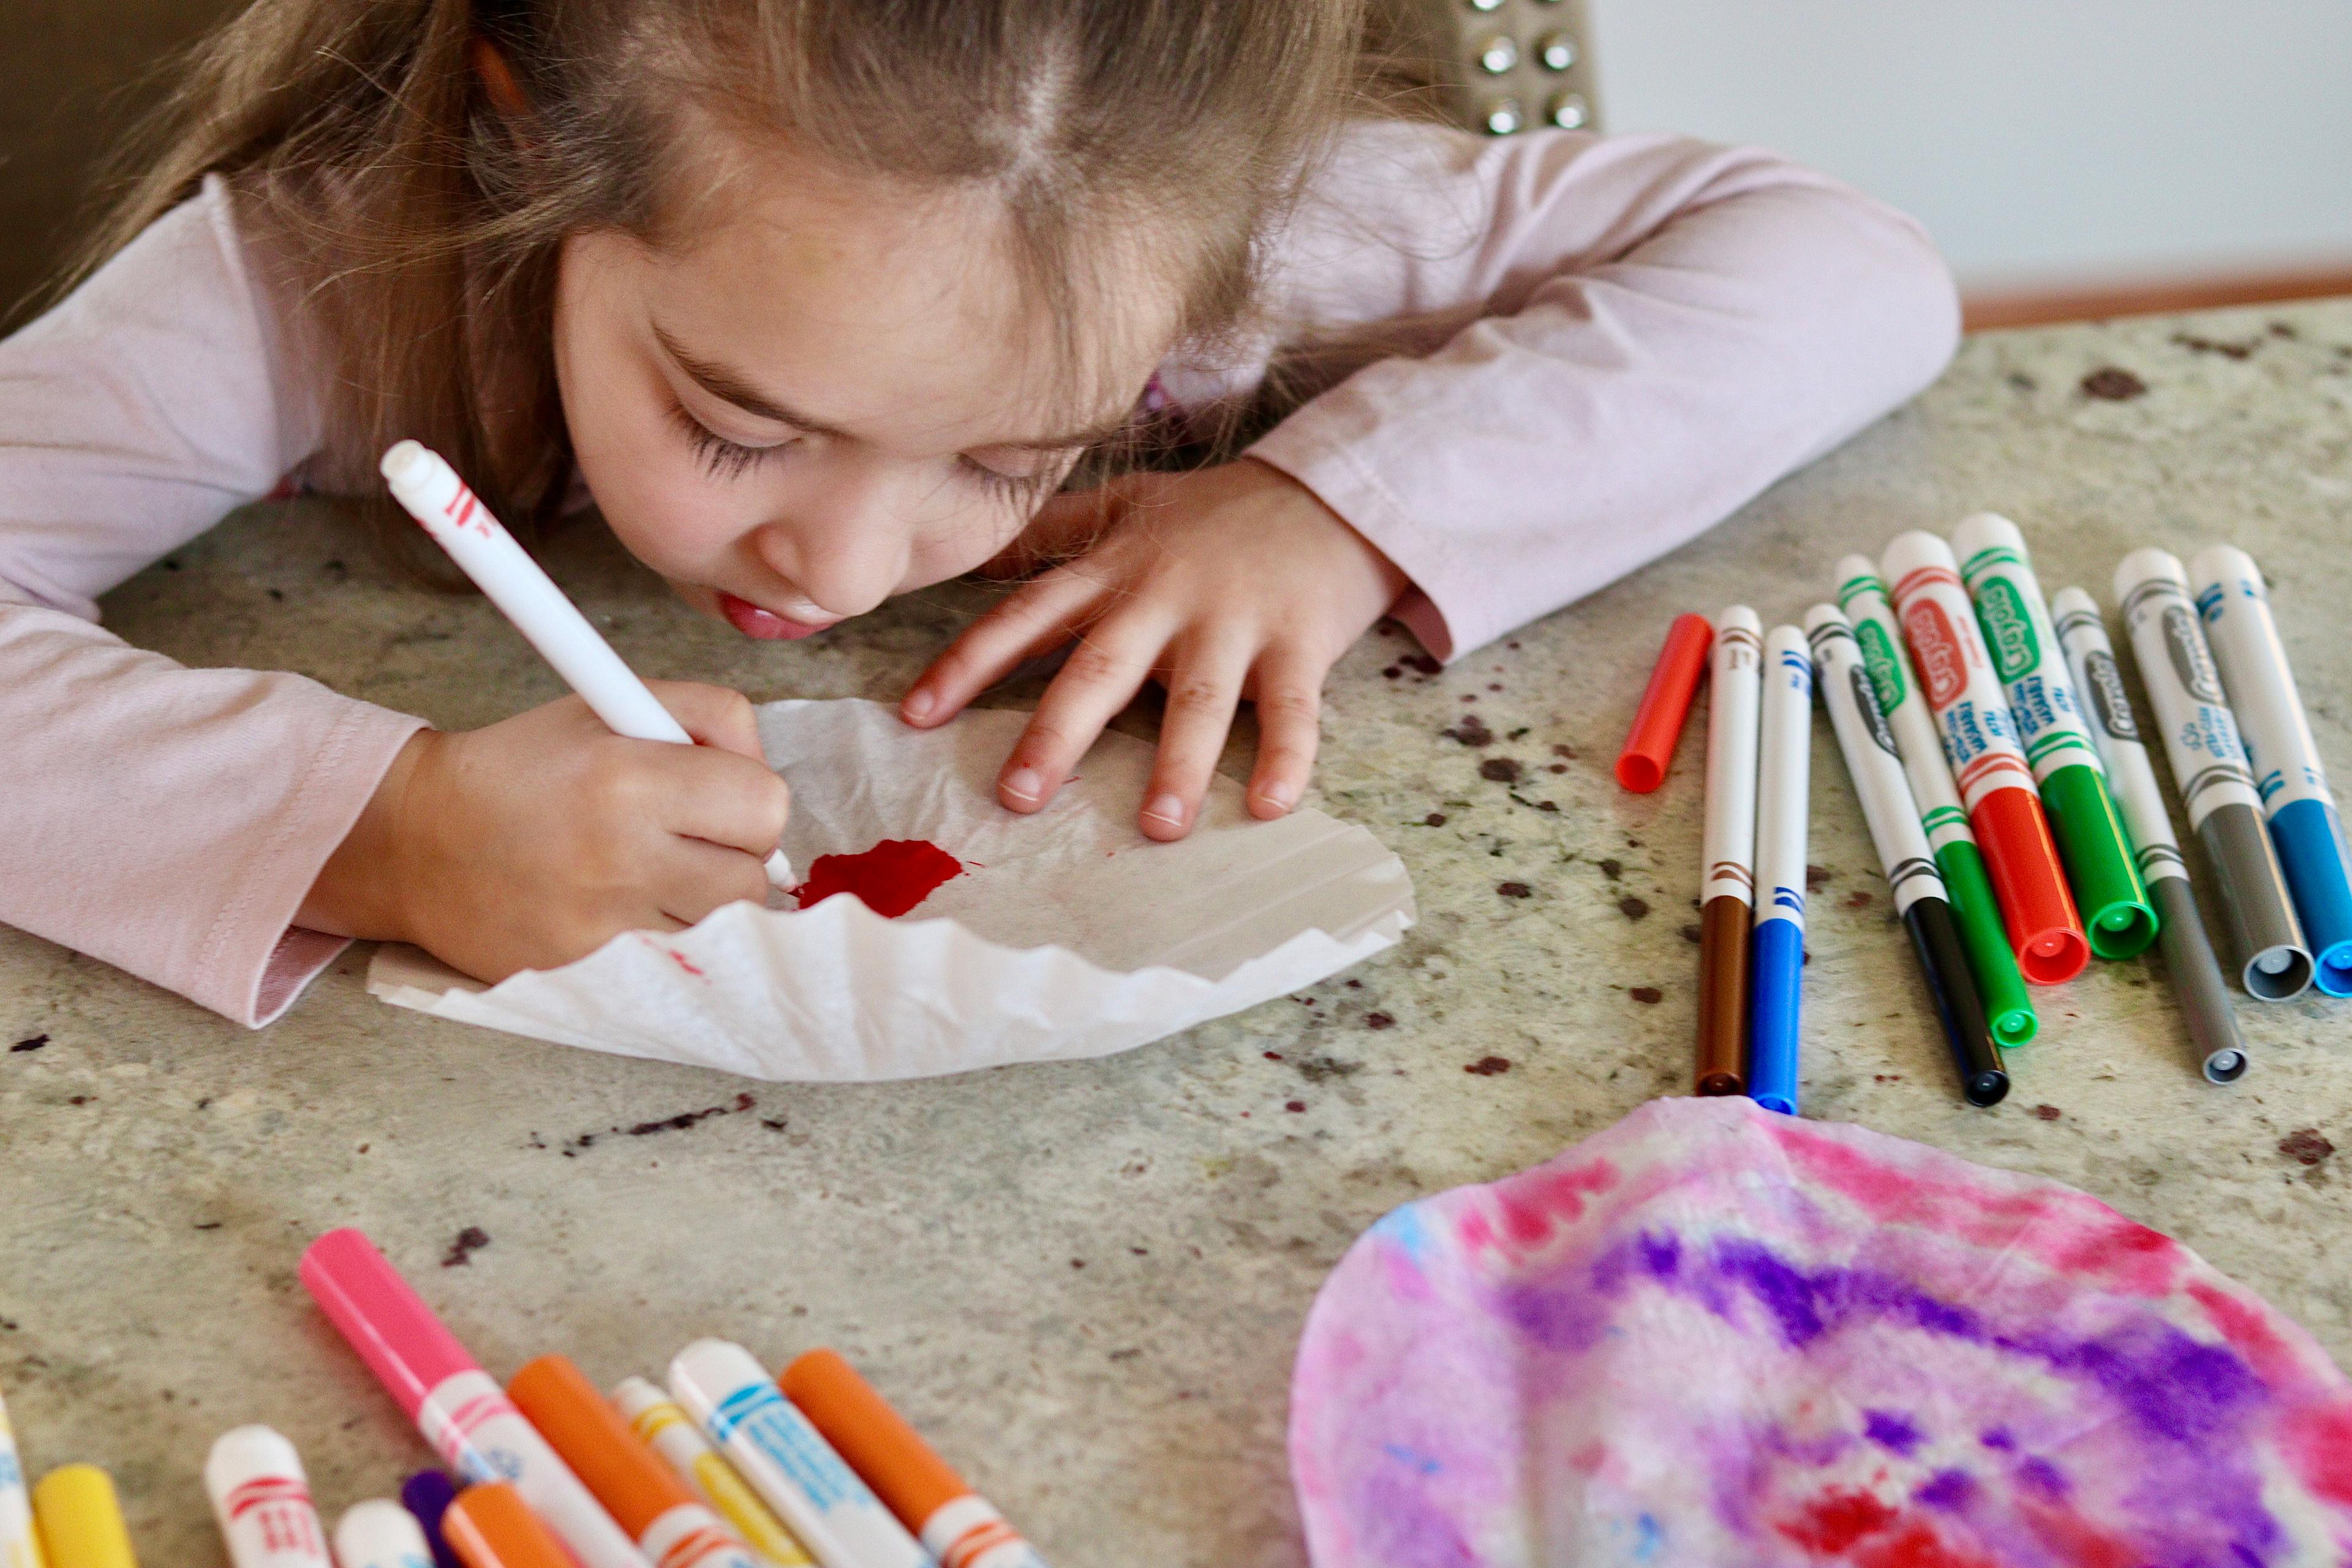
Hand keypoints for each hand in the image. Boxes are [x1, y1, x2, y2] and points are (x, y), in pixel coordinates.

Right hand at [300, 682, 789, 980]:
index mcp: (629, 777)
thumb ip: (711, 717)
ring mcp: (601, 927)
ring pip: (723, 933)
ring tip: (654, 876)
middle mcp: (619, 856)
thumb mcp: (613, 704)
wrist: (417, 840)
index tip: (717, 799)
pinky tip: (626, 913)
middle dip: (734, 856)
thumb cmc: (525, 767)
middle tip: (686, 841)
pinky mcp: (583, 974)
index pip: (765, 803)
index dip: (751, 799)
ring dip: (705, 906)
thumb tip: (770, 786)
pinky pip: (673, 968)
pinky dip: (666, 944)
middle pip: (753, 879)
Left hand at [900, 458, 1408, 838]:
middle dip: (1058, 732)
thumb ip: (1055, 531)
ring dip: (1179, 763)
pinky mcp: (1299, 639)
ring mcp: (1234, 619)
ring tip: (1157, 827)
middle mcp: (1164, 596)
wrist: (1329, 490)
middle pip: (1101, 668)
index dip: (968, 664)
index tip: (916, 717)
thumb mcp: (1129, 505)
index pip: (1026, 617)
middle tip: (1019, 796)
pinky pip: (1293, 707)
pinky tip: (1269, 806)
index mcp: (1114, 570)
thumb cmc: (1217, 512)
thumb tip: (974, 548)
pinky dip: (1286, 756)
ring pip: (1199, 697)